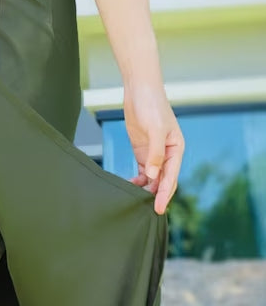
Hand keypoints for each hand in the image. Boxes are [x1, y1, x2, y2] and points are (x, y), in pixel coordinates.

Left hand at [122, 79, 183, 215]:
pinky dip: (136, 180)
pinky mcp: (142, 151)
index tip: (158, 209)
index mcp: (177, 149)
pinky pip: (141, 171)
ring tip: (134, 202)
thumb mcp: (155, 130)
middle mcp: (168, 154)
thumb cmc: (152, 107)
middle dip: (156, 196)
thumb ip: (155, 153)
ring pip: (152, 178)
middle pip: (163, 181)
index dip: (164, 195)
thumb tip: (152, 175)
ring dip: (145, 190)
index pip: (170, 177)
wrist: (140, 92)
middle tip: (146, 213)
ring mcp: (155, 153)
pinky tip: (128, 187)